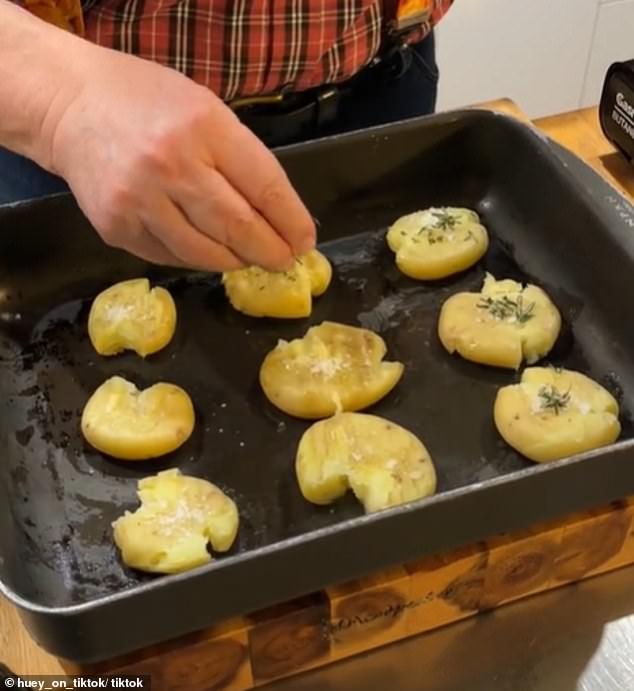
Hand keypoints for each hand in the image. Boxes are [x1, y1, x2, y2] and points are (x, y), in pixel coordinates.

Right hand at [49, 44, 315, 270]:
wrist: (72, 106)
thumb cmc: (149, 102)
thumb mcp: (206, 109)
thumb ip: (242, 159)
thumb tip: (279, 216)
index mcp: (204, 128)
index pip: (264, 187)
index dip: (291, 222)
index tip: (305, 242)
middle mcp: (171, 166)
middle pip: (238, 229)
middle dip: (270, 252)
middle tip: (283, 261)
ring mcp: (139, 201)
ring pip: (206, 254)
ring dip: (236, 261)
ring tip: (248, 258)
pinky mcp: (117, 228)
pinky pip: (172, 257)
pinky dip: (198, 259)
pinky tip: (208, 251)